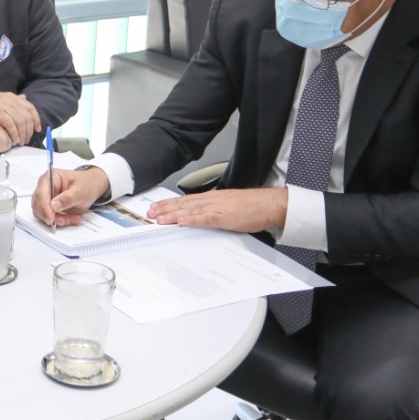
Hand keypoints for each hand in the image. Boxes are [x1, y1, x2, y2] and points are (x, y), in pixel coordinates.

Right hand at [0, 92, 40, 145]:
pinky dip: (13, 133)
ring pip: (20, 120)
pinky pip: (10, 123)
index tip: (37, 130)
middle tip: (26, 140)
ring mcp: (2, 105)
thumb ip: (12, 101)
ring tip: (20, 142)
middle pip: (26, 116)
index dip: (36, 119)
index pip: (30, 108)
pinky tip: (13, 140)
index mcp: (11, 97)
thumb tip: (24, 98)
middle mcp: (9, 99)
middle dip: (29, 130)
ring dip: (22, 133)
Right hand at [32, 167, 111, 226]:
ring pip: (43, 214)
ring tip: (72, 218)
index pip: (41, 193)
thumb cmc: (87, 184)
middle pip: (38, 205)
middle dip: (51, 216)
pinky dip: (60, 221)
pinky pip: (49, 218)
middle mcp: (45, 187)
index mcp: (51, 177)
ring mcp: (46, 198)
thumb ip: (68, 198)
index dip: (44, 208)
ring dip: (57, 220)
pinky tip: (71, 218)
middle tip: (64, 221)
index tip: (50, 219)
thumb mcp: (81, 190)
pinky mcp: (49, 207)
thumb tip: (53, 206)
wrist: (92, 187)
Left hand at [146, 188, 287, 232]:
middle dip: (164, 209)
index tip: (156, 207)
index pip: (185, 201)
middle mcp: (210, 200)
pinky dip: (191, 219)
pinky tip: (180, 221)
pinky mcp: (224, 217)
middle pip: (182, 204)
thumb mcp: (227, 206)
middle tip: (149, 214)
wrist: (268, 204)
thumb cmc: (251, 206)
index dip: (169, 204)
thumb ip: (213, 211)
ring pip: (189, 210)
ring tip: (158, 218)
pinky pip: (204, 218)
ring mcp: (216, 208)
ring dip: (172, 214)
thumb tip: (201, 217)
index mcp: (211, 198)